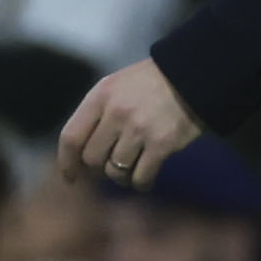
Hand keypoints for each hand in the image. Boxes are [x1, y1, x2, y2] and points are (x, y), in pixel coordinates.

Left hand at [57, 55, 199, 187]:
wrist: (193, 76)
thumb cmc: (150, 84)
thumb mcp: (116, 86)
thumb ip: (96, 113)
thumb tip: (81, 154)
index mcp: (100, 96)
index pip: (71, 137)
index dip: (66, 162)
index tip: (70, 177)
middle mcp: (116, 113)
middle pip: (92, 159)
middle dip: (98, 170)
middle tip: (109, 167)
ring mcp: (139, 129)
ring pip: (115, 172)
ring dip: (121, 177)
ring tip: (130, 170)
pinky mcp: (161, 144)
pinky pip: (141, 178)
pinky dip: (141, 183)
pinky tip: (145, 179)